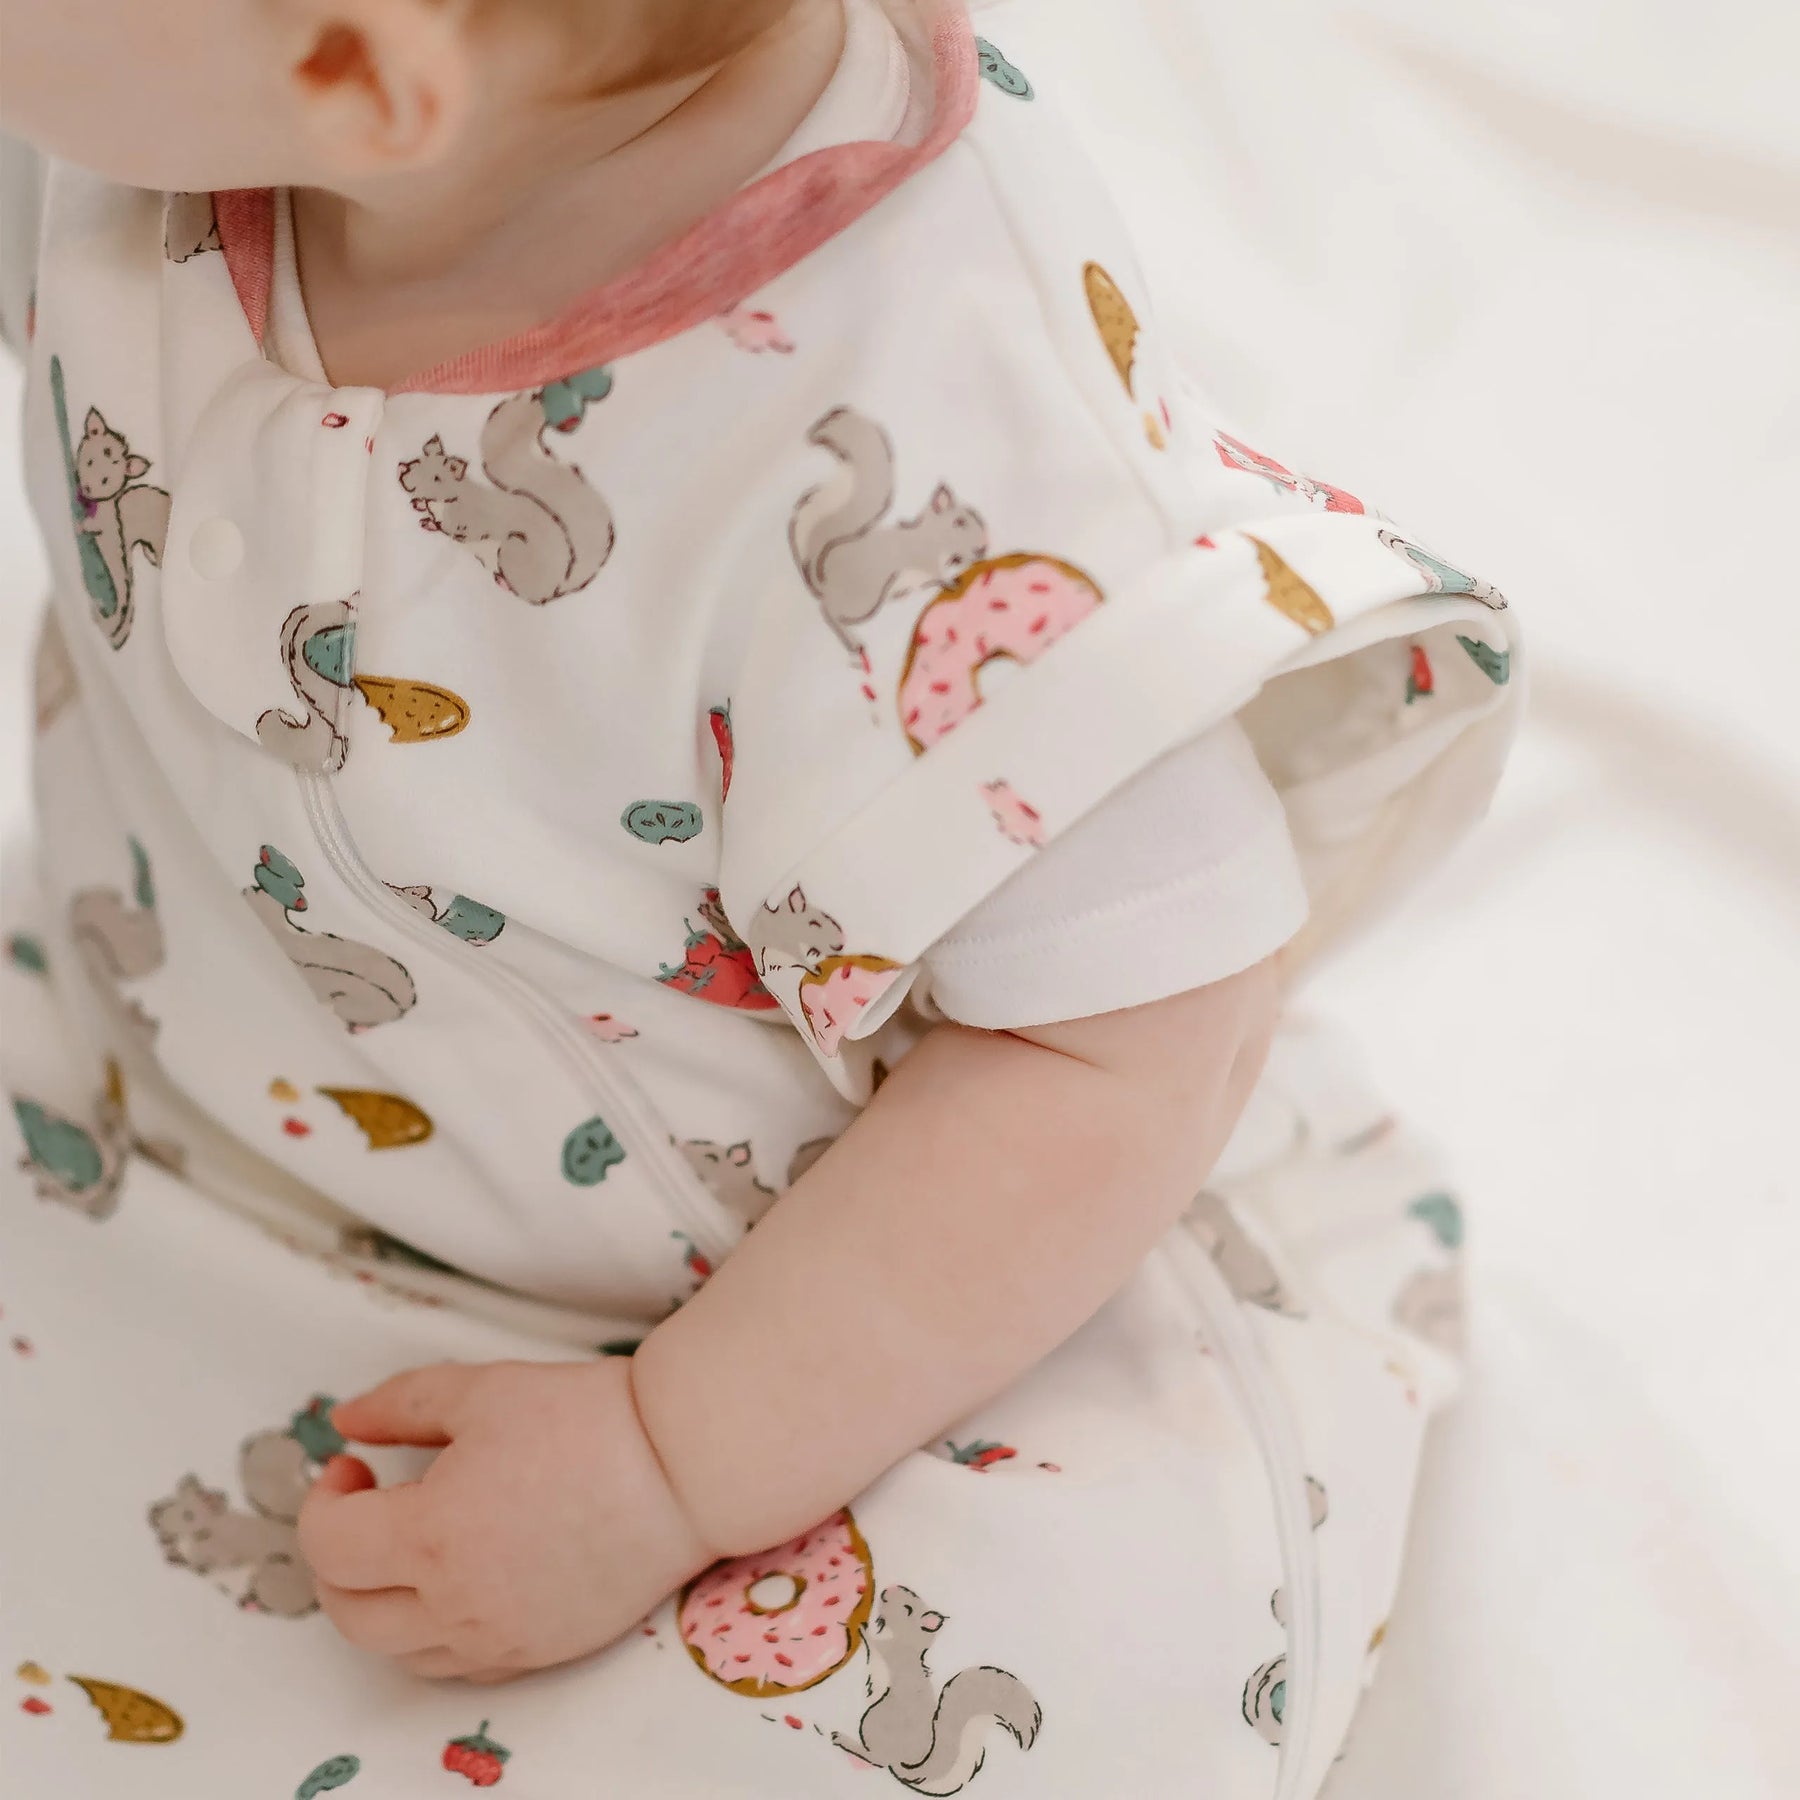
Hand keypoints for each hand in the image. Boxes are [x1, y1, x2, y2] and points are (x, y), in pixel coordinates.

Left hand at [297, 1358, 714, 1681]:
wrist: (683, 1464)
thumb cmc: (589, 1420)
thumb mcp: (482, 1391)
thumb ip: (399, 1405)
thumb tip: (344, 1422)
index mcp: (432, 1538)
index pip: (329, 1546)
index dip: (324, 1500)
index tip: (353, 1464)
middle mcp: (457, 1604)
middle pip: (348, 1614)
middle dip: (337, 1559)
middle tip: (364, 1507)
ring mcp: (500, 1638)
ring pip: (398, 1652)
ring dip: (379, 1602)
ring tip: (408, 1546)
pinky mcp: (540, 1651)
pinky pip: (457, 1663)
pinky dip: (433, 1630)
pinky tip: (458, 1578)